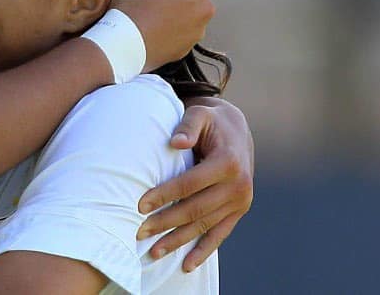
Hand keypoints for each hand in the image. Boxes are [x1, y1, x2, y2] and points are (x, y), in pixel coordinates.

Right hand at [111, 0, 214, 70]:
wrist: (125, 44)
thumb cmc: (136, 0)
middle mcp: (207, 5)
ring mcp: (199, 28)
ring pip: (184, 4)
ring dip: (171, 2)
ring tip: (148, 9)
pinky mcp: (188, 45)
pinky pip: (179, 26)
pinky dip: (169, 22)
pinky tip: (152, 24)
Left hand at [136, 98, 253, 271]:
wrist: (237, 129)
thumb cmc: (211, 121)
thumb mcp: (200, 114)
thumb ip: (187, 126)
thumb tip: (175, 142)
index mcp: (228, 162)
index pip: (189, 184)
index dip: (164, 195)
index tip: (140, 205)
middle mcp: (238, 185)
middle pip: (195, 209)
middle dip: (165, 223)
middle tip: (139, 232)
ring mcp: (241, 201)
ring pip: (205, 226)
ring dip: (179, 241)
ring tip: (154, 251)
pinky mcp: (239, 211)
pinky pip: (220, 234)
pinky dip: (204, 251)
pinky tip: (187, 265)